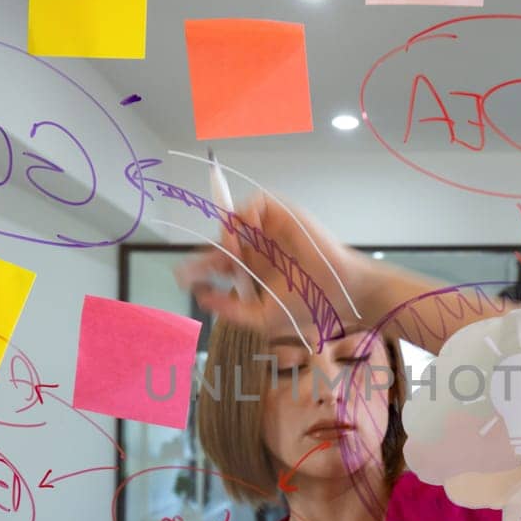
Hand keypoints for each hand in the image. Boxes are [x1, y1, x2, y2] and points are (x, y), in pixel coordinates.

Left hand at [176, 191, 366, 342]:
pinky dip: (248, 213)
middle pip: (219, 242)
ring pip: (233, 221)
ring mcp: (266, 229)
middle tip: (197, 268)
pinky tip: (251, 232)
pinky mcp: (280, 213)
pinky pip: (255, 203)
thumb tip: (202, 297)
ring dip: (227, 234)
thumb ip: (231, 310)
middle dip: (205, 255)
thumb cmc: (304, 305)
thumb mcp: (261, 317)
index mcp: (248, 270)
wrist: (336, 290)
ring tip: (233, 250)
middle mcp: (253, 247)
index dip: (197, 268)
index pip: (215, 264)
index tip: (184, 279)